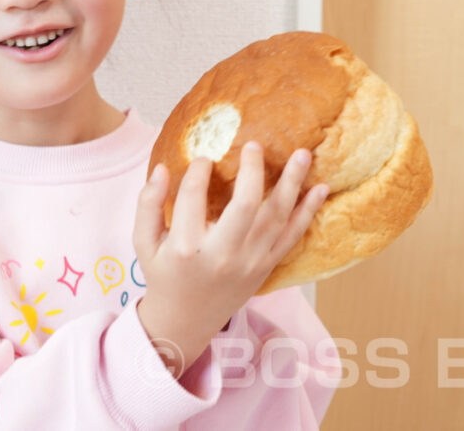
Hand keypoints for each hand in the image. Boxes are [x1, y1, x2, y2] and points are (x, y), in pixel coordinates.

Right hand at [133, 141, 329, 372]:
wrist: (187, 318)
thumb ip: (148, 204)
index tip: (204, 157)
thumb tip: (162, 168)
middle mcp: (222, 254)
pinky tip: (320, 189)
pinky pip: (292, 237)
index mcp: (186, 247)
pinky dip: (308, 212)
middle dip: (253, 170)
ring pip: (275, 217)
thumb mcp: (143, 242)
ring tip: (303, 154)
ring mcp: (249, 262)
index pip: (193, 197)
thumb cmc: (164, 273)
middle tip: (254, 145)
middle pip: (244, 205)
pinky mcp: (267, 267)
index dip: (198, 171)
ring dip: (292, 183)